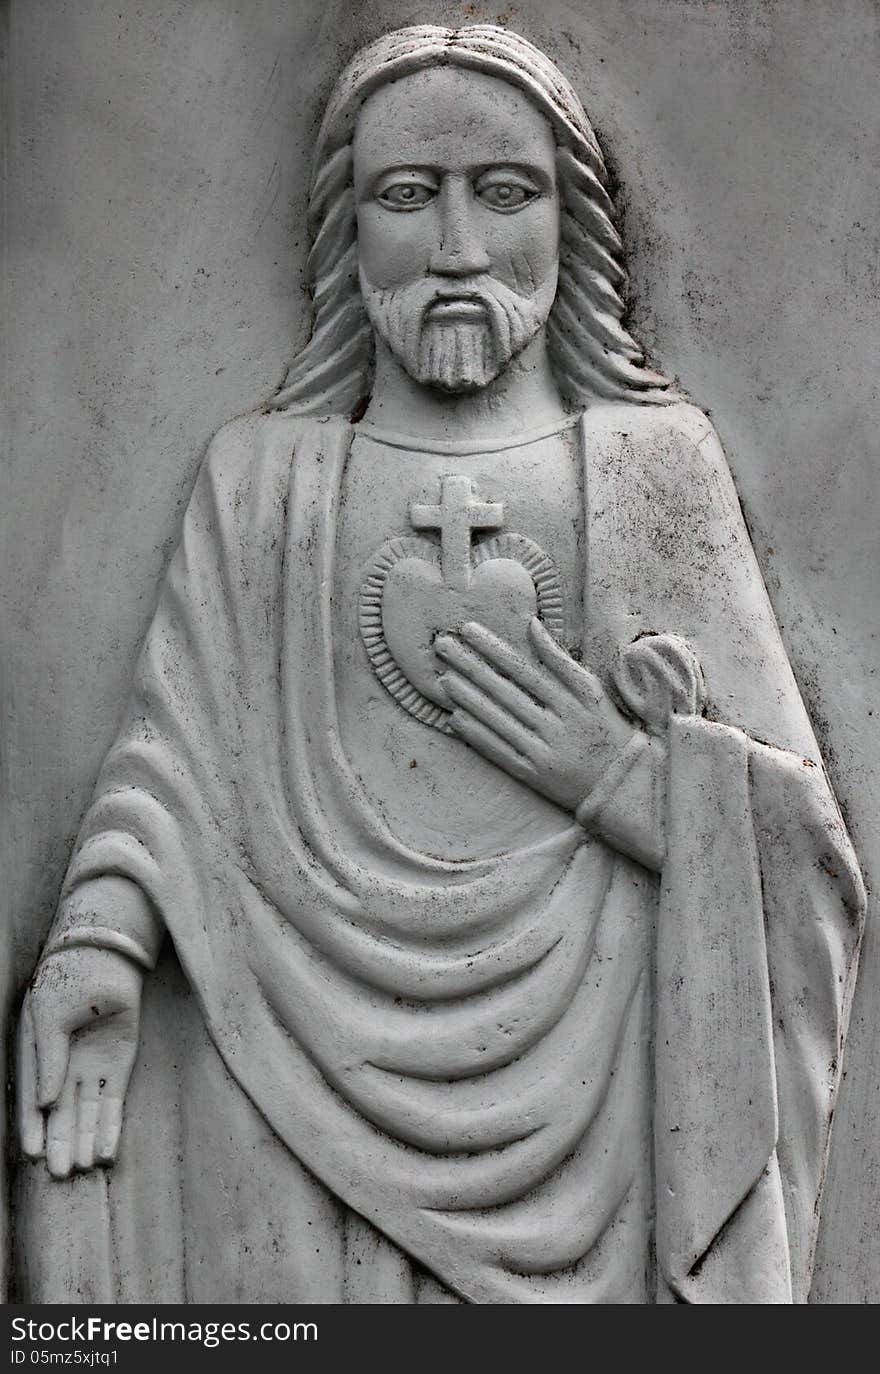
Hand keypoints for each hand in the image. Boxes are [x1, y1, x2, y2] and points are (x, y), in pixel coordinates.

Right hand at [18, 946, 143, 1177]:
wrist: (107, 955)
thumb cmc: (69, 980)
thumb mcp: (48, 1016)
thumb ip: (48, 1057)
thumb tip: (45, 1103)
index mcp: (37, 1055)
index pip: (32, 1098)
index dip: (33, 1126)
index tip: (34, 1153)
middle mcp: (63, 1067)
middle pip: (60, 1113)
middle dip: (61, 1143)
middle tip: (60, 1175)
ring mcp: (91, 1068)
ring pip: (87, 1113)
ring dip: (85, 1140)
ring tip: (82, 1169)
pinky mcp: (118, 1066)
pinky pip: (114, 1102)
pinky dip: (111, 1127)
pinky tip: (107, 1152)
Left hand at [435, 618, 636, 810]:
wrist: (620, 782)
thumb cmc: (604, 727)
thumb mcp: (590, 689)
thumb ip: (559, 659)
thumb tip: (532, 625)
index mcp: (571, 699)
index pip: (523, 668)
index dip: (494, 648)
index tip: (468, 630)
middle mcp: (556, 724)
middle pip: (505, 690)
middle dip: (471, 666)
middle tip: (442, 647)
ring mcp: (543, 751)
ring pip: (498, 720)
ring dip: (468, 698)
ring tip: (443, 679)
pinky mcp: (533, 775)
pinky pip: (499, 751)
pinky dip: (476, 734)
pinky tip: (455, 718)